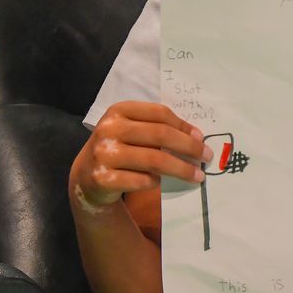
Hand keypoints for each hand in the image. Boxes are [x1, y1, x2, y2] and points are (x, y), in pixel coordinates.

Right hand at [71, 101, 211, 210]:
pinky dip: (156, 182)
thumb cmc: (118, 148)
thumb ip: (156, 128)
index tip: (201, 137)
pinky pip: (142, 180)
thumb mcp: (131, 130)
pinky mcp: (103, 178)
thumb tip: (196, 137)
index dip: (184, 125)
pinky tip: (161, 182)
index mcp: (118, 110)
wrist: (85, 176)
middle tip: (207, 156)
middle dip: (189, 147)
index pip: (159, 113)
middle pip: (161, 135)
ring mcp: (104, 154)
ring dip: (181, 169)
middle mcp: (109, 129)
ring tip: (198, 175)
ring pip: (155, 160)